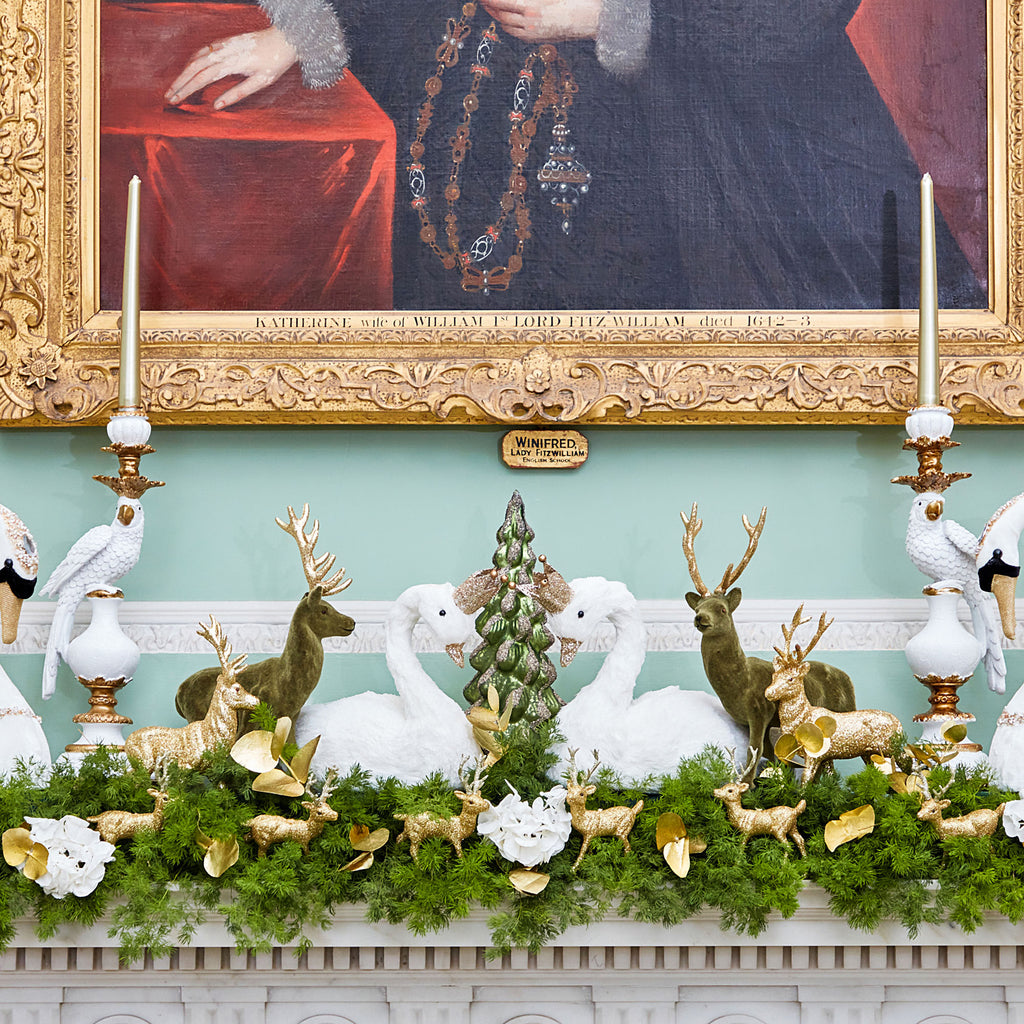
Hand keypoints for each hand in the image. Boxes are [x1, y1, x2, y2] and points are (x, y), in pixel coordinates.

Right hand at [165, 27, 297, 109]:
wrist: (283, 39)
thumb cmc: (274, 63)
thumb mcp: (260, 83)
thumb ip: (237, 94)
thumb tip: (216, 106)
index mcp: (230, 63)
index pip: (201, 79)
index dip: (186, 90)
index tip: (175, 100)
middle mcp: (223, 52)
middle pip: (193, 68)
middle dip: (179, 83)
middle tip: (168, 96)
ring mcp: (222, 44)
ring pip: (195, 58)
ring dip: (183, 73)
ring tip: (175, 87)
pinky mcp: (225, 41)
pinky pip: (202, 51)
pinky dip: (191, 61)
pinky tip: (188, 70)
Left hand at [481, 0, 600, 41]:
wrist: (587, 19)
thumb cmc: (571, 0)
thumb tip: (517, 0)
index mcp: (531, 6)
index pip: (502, 1)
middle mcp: (529, 22)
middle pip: (500, 14)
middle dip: (489, 6)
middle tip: (482, 0)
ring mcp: (532, 33)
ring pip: (506, 25)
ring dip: (496, 16)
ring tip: (490, 8)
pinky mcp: (536, 39)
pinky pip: (515, 34)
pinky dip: (506, 26)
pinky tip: (504, 20)